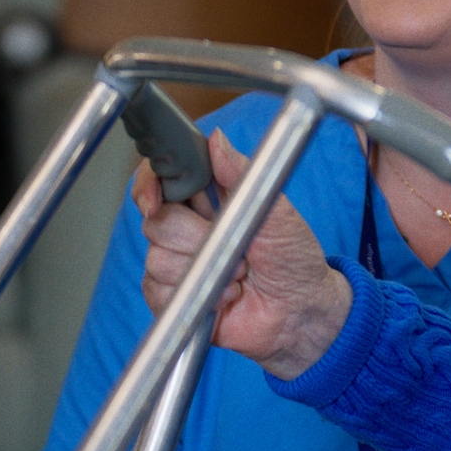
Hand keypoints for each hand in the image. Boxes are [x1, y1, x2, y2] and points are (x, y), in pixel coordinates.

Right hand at [135, 129, 351, 379]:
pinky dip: (201, 294)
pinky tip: (227, 295)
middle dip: (198, 236)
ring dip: (206, 268)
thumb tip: (215, 139)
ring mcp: (176, 262)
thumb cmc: (295, 258)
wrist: (301, 310)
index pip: (160, 180)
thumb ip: (243, 174)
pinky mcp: (173, 297)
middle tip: (239, 246)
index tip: (156, 198)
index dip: (150, 186)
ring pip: (157, 257)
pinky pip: (159, 291)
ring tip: (240, 272)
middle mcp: (186, 227)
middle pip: (157, 221)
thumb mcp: (278, 210)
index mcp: (209, 199)